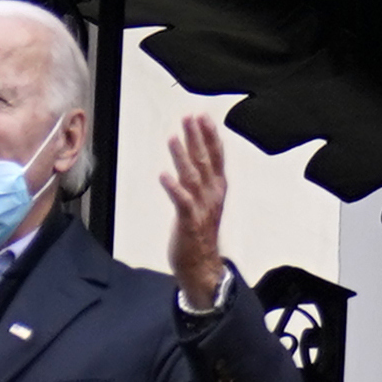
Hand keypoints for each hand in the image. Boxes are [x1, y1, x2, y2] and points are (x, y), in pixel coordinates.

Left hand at [159, 114, 231, 309]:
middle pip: (205, 162)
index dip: (210, 136)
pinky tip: (163, 175)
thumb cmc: (200, 232)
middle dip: (196, 138)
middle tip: (188, 118)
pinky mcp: (189, 222)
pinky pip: (181, 202)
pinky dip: (173, 188)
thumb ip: (202, 179)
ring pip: (192, 178)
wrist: (202, 265)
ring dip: (182, 157)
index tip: (202, 116)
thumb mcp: (206, 201)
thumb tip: (195, 156)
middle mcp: (212, 196)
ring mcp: (202, 209)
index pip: (216, 157)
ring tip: (173, 138)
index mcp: (218, 189)